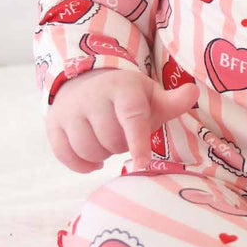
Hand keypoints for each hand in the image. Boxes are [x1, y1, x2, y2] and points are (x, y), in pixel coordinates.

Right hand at [45, 66, 199, 173]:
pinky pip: (66, 156)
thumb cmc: (127, 96)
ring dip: (102, 155)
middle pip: (111, 140)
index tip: (141, 164)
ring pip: (88, 150)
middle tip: (124, 136)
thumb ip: (173, 101)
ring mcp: (70, 109)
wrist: (87, 82)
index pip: (131, 117)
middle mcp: (93, 95)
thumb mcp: (151, 96)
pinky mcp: (54, 123)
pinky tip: (93, 158)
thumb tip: (193, 92)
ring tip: (108, 141)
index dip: (138, 142)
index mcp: (123, 87)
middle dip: (121, 146)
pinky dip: (82, 164)